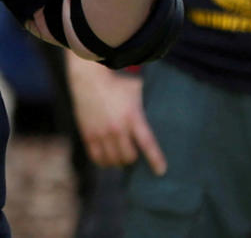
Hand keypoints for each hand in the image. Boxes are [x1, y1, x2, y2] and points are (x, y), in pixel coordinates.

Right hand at [67, 56, 165, 174]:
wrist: (89, 80)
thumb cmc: (116, 83)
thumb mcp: (136, 90)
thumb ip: (146, 103)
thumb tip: (162, 107)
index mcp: (132, 117)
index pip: (147, 143)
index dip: (155, 160)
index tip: (160, 171)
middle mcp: (117, 128)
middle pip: (129, 157)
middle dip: (133, 158)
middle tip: (133, 154)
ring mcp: (102, 133)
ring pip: (113, 160)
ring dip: (119, 162)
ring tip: (120, 158)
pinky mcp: (88, 135)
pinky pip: (97, 158)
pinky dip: (104, 162)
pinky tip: (107, 159)